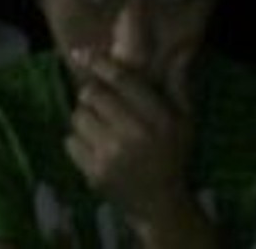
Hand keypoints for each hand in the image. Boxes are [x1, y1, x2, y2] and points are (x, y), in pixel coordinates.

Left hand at [65, 49, 195, 221]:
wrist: (160, 205)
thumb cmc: (172, 154)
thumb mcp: (184, 119)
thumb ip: (178, 84)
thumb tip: (180, 49)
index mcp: (159, 119)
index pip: (123, 80)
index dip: (100, 63)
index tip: (84, 52)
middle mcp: (135, 136)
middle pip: (93, 94)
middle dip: (92, 93)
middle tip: (100, 101)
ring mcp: (113, 157)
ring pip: (78, 116)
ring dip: (85, 117)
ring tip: (100, 127)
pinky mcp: (94, 174)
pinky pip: (70, 140)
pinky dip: (78, 140)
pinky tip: (95, 147)